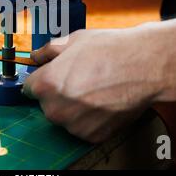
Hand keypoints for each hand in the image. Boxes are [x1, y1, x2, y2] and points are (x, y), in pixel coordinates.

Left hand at [23, 25, 170, 142]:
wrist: (145, 66)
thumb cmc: (111, 50)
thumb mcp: (74, 40)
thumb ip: (49, 51)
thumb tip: (37, 55)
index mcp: (47, 84)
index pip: (29, 88)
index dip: (41, 79)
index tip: (51, 76)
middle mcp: (57, 108)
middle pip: (46, 104)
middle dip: (57, 93)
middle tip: (80, 79)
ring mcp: (75, 125)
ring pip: (65, 117)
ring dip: (73, 107)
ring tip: (95, 89)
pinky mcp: (93, 136)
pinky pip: (83, 127)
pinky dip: (90, 118)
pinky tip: (103, 101)